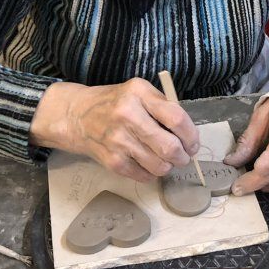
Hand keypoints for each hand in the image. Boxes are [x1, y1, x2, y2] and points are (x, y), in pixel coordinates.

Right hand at [31, 79, 198, 181]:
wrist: (76, 116)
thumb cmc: (115, 103)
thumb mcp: (138, 92)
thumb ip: (163, 107)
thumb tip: (189, 135)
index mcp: (139, 93)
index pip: (176, 118)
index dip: (191, 135)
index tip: (192, 143)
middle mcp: (128, 115)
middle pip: (170, 147)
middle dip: (183, 156)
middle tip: (183, 156)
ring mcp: (119, 140)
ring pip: (160, 166)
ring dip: (168, 166)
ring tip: (164, 159)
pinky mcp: (113, 161)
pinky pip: (145, 176)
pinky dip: (152, 173)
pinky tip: (147, 163)